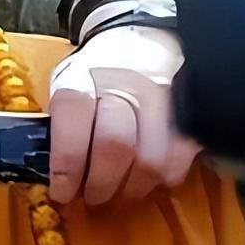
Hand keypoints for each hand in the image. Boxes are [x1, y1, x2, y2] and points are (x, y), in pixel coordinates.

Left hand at [46, 27, 199, 204]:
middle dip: (100, 185)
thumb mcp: (66, 87)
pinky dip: (159, 180)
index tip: (62, 191)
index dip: (66, 163)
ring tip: (117, 194)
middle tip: (91, 198)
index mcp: (84, 75)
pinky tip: (143, 179)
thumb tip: (54, 176)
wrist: (138, 45)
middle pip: (115, 145)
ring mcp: (162, 97)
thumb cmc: (94, 77)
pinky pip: (178, 161)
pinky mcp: (189, 113)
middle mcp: (124, 82)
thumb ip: (60, 126)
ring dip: (130, 189)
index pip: (73, 116)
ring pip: (150, 161)